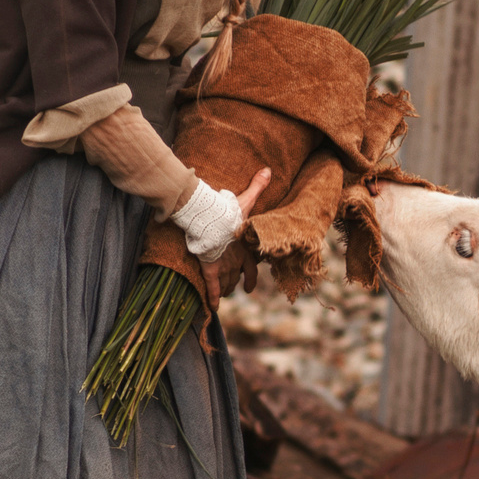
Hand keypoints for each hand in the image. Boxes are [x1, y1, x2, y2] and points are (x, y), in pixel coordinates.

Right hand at [200, 168, 272, 305]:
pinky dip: (214, 299)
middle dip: (237, 284)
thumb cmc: (229, 213)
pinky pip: (213, 288)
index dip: (251, 278)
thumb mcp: (246, 200)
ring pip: (227, 284)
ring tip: (224, 294)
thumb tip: (268, 170)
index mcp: (246, 249)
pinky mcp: (211, 269)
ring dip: (226, 289)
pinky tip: (214, 308)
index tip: (250, 286)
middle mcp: (237, 261)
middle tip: (236, 290)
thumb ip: (257, 186)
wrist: (211, 221)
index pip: (252, 268)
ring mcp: (224, 267)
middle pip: (238, 278)